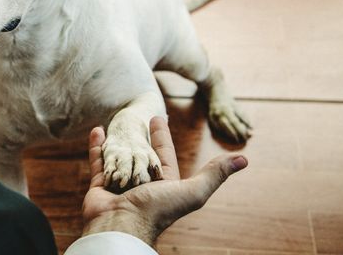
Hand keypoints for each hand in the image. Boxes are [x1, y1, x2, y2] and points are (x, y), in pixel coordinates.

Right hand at [81, 117, 247, 246]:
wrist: (120, 226)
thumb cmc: (157, 210)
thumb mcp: (192, 191)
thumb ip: (214, 175)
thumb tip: (244, 159)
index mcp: (163, 184)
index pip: (164, 155)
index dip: (162, 136)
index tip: (157, 117)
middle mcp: (141, 183)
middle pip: (141, 154)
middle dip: (141, 136)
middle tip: (138, 117)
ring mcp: (120, 182)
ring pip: (119, 155)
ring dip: (118, 139)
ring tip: (116, 122)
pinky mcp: (100, 184)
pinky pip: (99, 160)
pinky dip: (97, 145)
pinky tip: (98, 131)